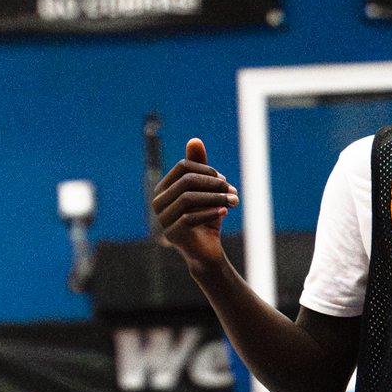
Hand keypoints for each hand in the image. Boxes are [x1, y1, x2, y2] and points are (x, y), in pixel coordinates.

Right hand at [152, 138, 238, 275]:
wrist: (207, 251)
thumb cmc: (206, 218)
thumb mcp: (206, 191)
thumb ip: (200, 168)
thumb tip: (195, 139)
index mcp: (163, 188)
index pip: (183, 167)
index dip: (207, 170)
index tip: (224, 180)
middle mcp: (157, 202)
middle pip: (187, 181)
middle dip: (214, 183)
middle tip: (233, 190)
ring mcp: (162, 218)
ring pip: (189, 198)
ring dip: (215, 197)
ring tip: (234, 201)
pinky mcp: (172, 234)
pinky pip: (191, 218)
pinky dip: (211, 213)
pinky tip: (225, 212)